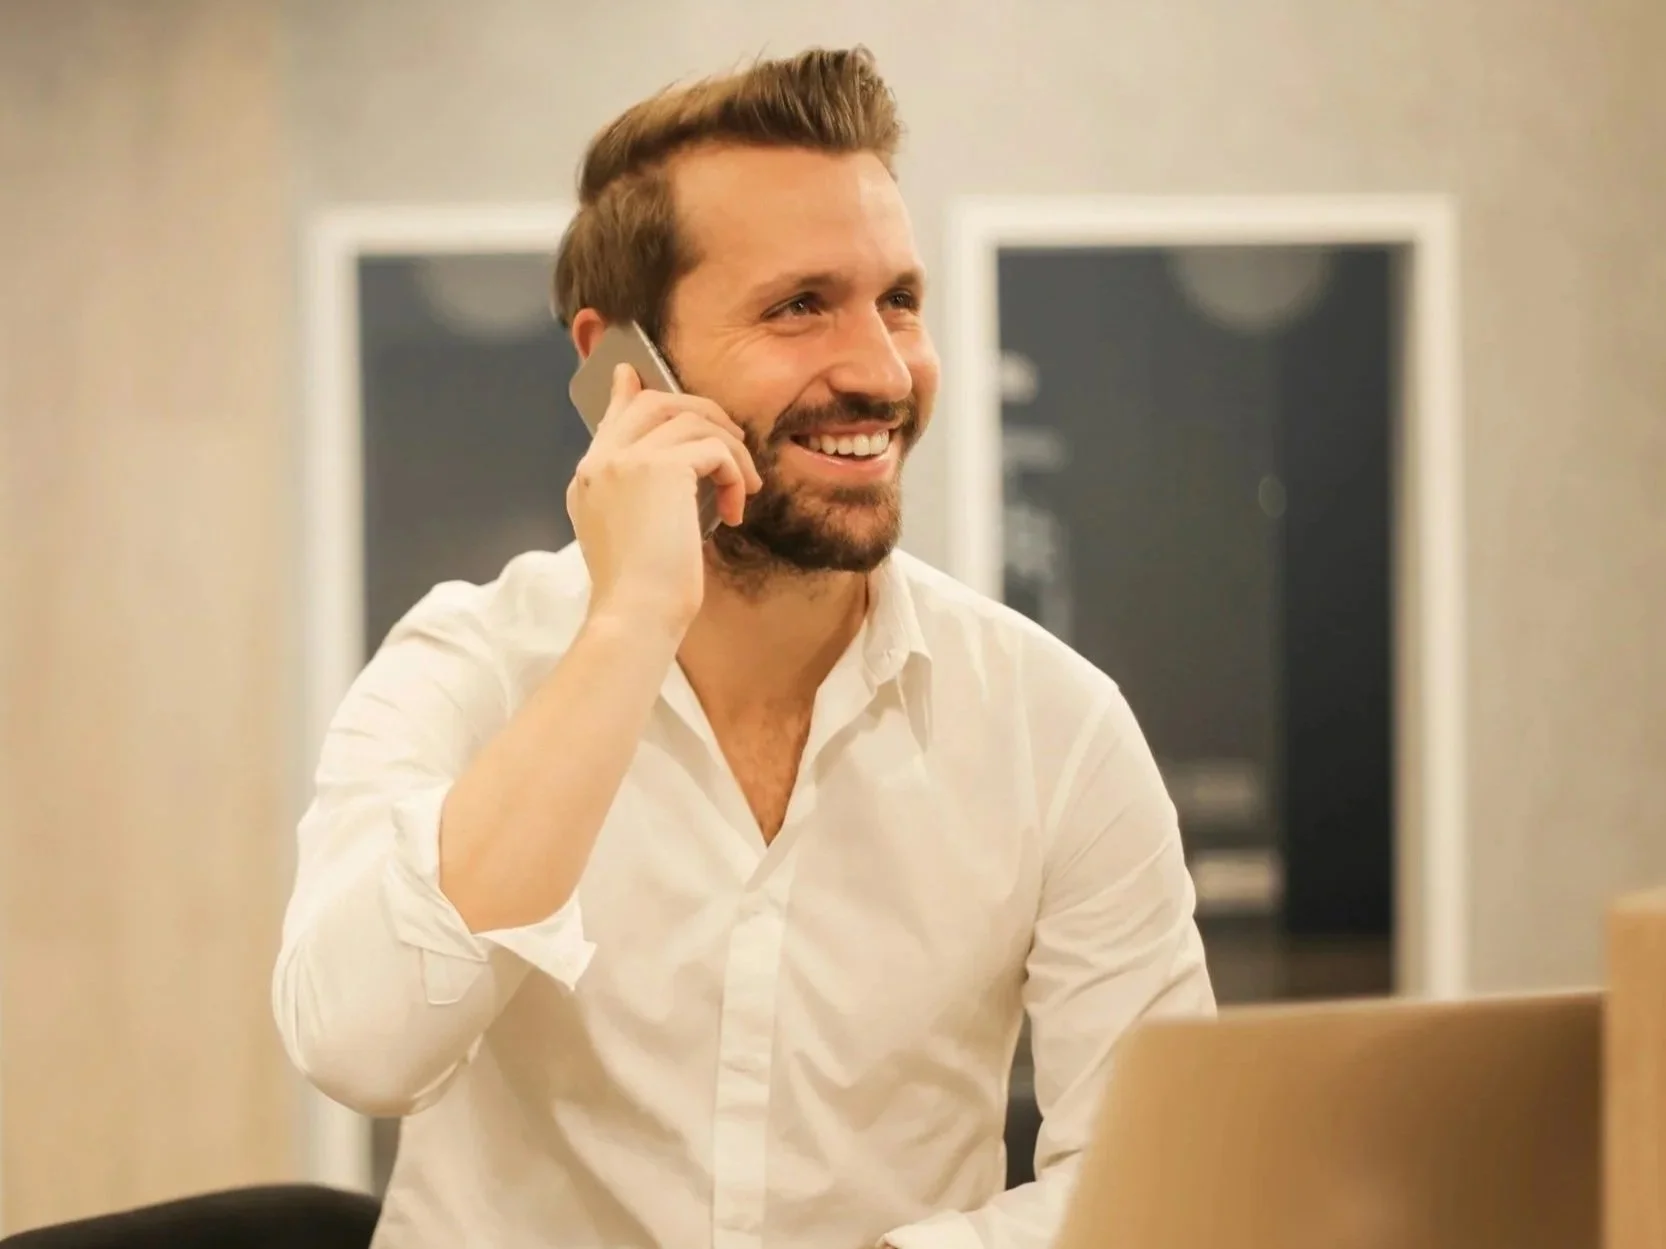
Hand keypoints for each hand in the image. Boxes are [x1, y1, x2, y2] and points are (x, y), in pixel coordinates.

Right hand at [566, 363, 760, 630]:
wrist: (635, 614)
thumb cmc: (641, 593)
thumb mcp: (632, 537)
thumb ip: (640, 497)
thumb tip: (676, 474)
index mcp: (588, 479)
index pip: (611, 418)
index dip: (628, 393)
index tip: (632, 375)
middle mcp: (601, 462)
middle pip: (653, 403)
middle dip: (700, 411)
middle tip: (731, 437)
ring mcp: (626, 459)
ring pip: (691, 420)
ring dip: (729, 449)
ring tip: (743, 487)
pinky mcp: (660, 467)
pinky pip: (714, 447)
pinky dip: (734, 472)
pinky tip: (735, 508)